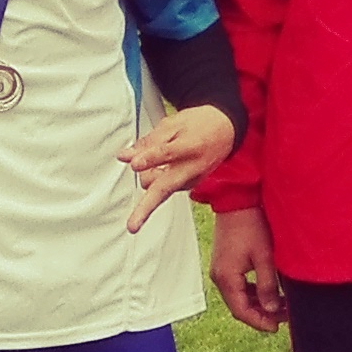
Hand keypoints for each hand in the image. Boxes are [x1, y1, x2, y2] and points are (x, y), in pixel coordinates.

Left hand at [120, 106, 238, 234]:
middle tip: (132, 227)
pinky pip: (165, 187)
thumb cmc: (198, 125)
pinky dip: (157, 179)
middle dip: (146, 209)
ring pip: (158, 188)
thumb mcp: (173, 124)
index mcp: (189, 146)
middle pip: (164, 189)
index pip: (166, 154)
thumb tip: (124, 156)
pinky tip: (164, 166)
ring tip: (152, 161)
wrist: (226, 132)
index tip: (134, 164)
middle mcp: (191, 168)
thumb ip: (149, 142)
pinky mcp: (189, 187)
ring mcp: (191, 181)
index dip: (149, 159)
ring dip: (148, 178)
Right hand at [210, 202, 282, 330]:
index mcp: (226, 278)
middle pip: (239, 306)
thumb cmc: (251, 225)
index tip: (276, 328)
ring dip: (258, 304)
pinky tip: (269, 292)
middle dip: (261, 314)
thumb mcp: (264, 257)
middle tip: (284, 317)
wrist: (237, 200)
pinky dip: (252, 292)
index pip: (241, 311)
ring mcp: (220, 270)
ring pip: (239, 297)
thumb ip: (267, 285)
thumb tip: (272, 309)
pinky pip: (238, 286)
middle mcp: (219, 277)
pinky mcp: (225, 263)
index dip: (259, 322)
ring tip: (281, 306)